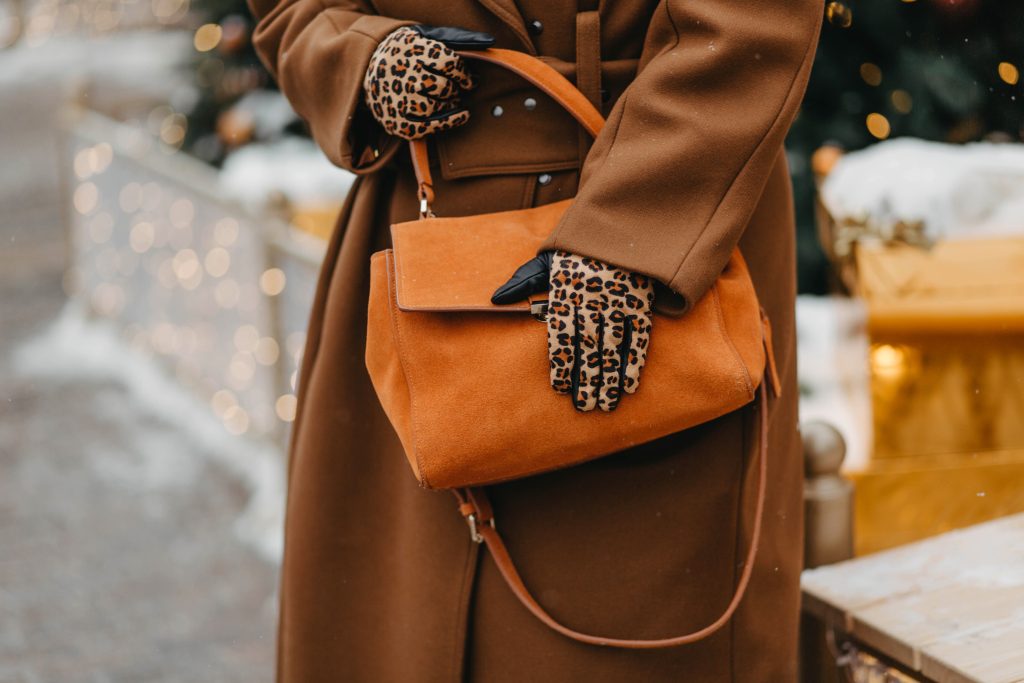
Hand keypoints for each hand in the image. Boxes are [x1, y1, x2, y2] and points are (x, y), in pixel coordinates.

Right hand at [363, 25, 493, 139]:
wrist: (365, 69)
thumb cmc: (405, 52)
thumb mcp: (424, 36)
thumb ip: (455, 38)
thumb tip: (489, 41)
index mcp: (410, 50)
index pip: (447, 63)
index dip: (464, 74)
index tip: (470, 80)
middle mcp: (403, 75)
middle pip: (442, 87)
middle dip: (456, 90)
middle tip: (460, 90)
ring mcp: (398, 99)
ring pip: (435, 106)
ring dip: (451, 104)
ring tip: (453, 99)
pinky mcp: (398, 121)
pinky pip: (428, 126)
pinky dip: (449, 122)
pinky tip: (462, 116)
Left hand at [493, 251, 654, 411]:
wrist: (620, 226)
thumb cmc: (578, 250)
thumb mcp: (547, 260)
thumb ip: (523, 281)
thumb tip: (495, 299)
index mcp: (566, 292)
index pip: (562, 334)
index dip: (562, 363)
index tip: (560, 388)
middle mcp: (591, 300)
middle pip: (587, 346)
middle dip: (586, 379)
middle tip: (583, 407)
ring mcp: (617, 302)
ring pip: (612, 346)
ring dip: (609, 378)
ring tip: (604, 405)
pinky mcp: (639, 302)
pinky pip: (638, 336)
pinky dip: (634, 361)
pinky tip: (628, 385)